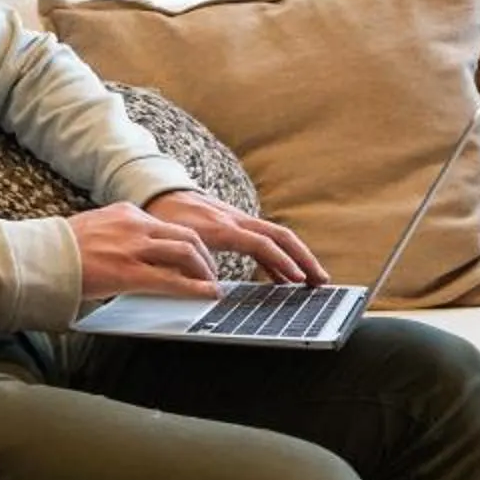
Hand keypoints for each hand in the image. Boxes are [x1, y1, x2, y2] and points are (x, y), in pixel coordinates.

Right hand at [68, 202, 224, 303]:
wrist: (40, 256)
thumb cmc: (61, 249)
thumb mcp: (96, 229)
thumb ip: (119, 235)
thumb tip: (133, 252)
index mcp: (127, 213)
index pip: (169, 225)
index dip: (189, 242)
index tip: (196, 256)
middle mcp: (135, 225)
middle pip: (186, 234)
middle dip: (204, 256)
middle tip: (210, 273)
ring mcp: (133, 248)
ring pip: (185, 252)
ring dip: (205, 271)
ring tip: (211, 285)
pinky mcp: (129, 272)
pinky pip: (172, 279)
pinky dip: (195, 288)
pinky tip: (207, 295)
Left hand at [145, 188, 327, 285]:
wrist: (158, 192)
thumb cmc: (164, 218)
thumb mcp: (172, 242)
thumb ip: (190, 262)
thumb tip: (211, 287)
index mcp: (222, 227)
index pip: (262, 243)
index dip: (282, 262)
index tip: (297, 279)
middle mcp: (236, 220)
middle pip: (281, 236)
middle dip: (304, 258)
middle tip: (321, 280)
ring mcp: (238, 221)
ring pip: (276, 237)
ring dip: (297, 259)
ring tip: (313, 281)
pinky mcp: (236, 225)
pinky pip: (264, 242)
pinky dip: (277, 259)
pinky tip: (284, 278)